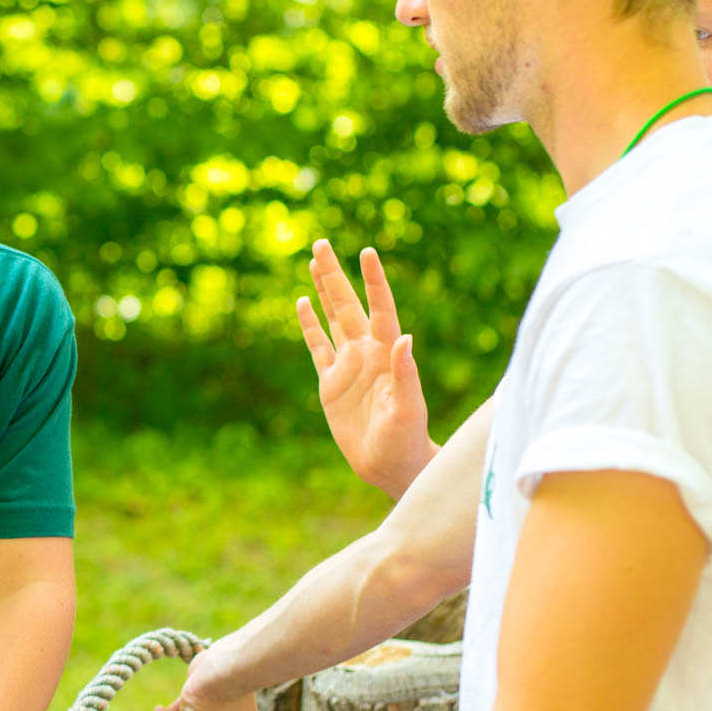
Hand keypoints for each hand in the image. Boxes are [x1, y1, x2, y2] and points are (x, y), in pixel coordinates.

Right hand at [297, 240, 435, 499]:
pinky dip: (310, 325)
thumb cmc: (406, 439)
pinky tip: (303, 302)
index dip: (373, 281)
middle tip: (322, 244)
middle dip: (335, 274)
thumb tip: (405, 338)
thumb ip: (405, 373)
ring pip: (332, 318)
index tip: (367, 252)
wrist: (390, 465)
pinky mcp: (331, 383)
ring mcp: (348, 365)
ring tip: (315, 261)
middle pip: (347, 305)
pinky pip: (317, 347)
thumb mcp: (408, 409)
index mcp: (388, 354)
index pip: (380, 308)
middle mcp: (367, 352)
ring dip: (323, 291)